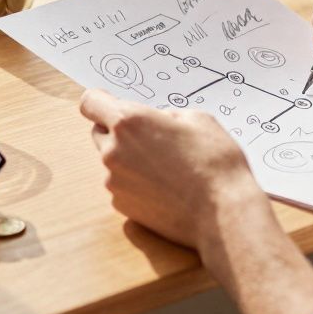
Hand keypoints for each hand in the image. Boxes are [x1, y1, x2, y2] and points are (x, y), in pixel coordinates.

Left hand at [79, 89, 269, 248]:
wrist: (222, 213)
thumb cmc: (215, 162)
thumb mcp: (197, 118)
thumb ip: (166, 115)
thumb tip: (158, 121)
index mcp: (129, 122)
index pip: (91, 103)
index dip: (100, 100)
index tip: (109, 102)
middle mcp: (113, 151)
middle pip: (99, 132)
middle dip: (118, 130)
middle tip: (151, 137)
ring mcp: (115, 182)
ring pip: (113, 161)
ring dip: (129, 158)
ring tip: (166, 167)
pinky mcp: (122, 206)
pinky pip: (122, 185)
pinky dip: (136, 183)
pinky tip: (164, 187)